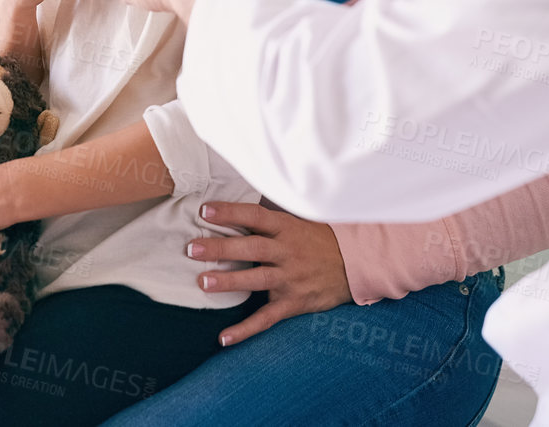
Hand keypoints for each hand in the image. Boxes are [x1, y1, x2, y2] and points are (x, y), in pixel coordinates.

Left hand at [185, 202, 352, 345]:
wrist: (355, 263)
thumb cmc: (318, 239)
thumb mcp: (298, 221)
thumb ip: (268, 221)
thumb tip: (231, 212)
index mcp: (287, 227)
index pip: (255, 216)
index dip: (230, 212)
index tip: (205, 211)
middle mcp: (288, 252)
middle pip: (251, 249)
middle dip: (221, 248)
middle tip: (193, 249)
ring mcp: (291, 279)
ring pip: (256, 280)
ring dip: (229, 282)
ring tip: (203, 282)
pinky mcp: (294, 303)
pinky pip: (267, 318)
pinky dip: (245, 330)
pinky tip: (224, 337)